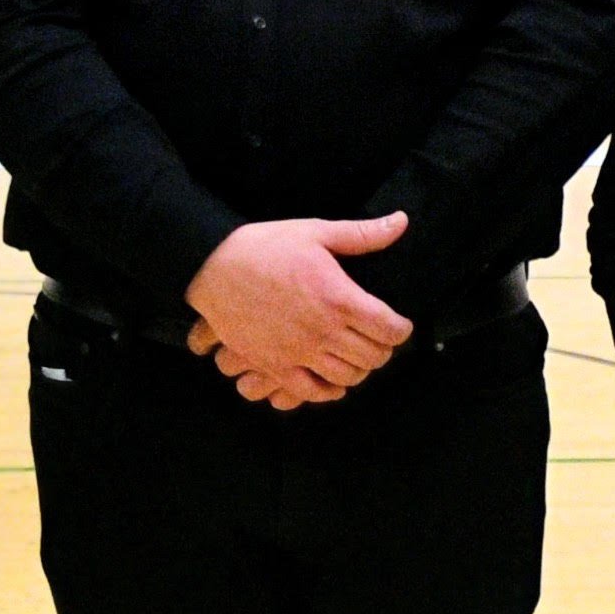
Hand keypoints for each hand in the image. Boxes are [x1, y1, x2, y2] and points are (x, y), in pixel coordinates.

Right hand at [183, 215, 413, 404]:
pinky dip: (329, 391)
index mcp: (338, 298)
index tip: (399, 324)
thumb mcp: (316, 232)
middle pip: (373, 356)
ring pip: (347, 377)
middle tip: (379, 340)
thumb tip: (401, 222)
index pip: (389, 329)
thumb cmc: (265, 246)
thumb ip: (363, 234)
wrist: (213, 266)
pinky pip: (311, 392)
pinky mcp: (275, 366)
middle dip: (384, 349)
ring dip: (360, 369)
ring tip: (357, 356)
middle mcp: (323, 331)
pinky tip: (334, 382)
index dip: (401, 330)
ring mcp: (298, 352)